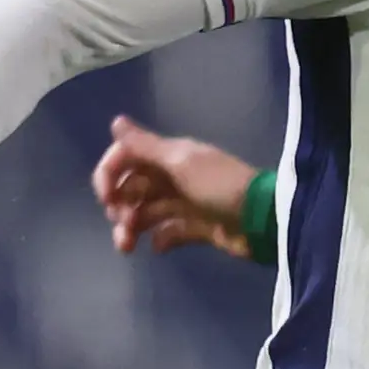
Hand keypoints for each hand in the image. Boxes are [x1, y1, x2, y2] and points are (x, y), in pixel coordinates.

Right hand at [91, 114, 262, 258]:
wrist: (263, 218)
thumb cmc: (220, 186)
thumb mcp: (180, 162)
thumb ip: (146, 146)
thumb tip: (115, 122)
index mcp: (169, 156)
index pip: (126, 158)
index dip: (109, 174)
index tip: (105, 198)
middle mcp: (174, 176)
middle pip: (133, 188)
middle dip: (119, 206)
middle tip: (122, 223)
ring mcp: (186, 203)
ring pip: (147, 212)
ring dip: (131, 227)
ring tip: (128, 246)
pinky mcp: (197, 228)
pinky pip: (169, 232)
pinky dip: (160, 239)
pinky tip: (158, 247)